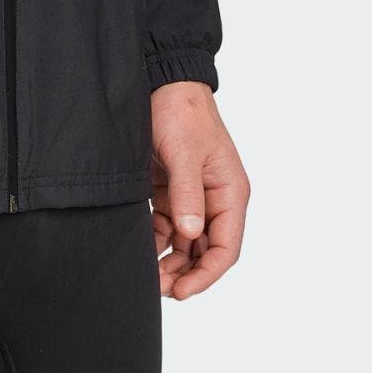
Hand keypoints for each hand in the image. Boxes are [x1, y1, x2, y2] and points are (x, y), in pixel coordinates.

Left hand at [149, 79, 247, 299]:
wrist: (162, 81)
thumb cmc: (181, 111)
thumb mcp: (184, 152)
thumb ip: (187, 193)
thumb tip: (189, 231)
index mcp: (230, 192)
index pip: (226, 248)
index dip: (207, 274)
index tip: (182, 291)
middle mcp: (215, 199)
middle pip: (205, 251)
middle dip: (185, 273)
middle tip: (158, 288)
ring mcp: (192, 197)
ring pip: (185, 243)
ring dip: (170, 261)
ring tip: (148, 275)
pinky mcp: (170, 191)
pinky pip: (167, 226)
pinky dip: (156, 241)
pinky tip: (142, 248)